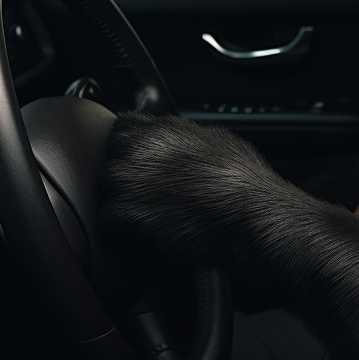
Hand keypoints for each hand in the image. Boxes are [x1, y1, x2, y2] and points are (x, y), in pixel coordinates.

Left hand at [100, 113, 270, 259]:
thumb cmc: (242, 180)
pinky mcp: (126, 215)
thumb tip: (178, 138)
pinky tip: (151, 230)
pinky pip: (111, 221)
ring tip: (155, 213)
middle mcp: (137, 150)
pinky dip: (126, 228)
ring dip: (126, 202)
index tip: (140, 159)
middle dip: (128, 176)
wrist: (249, 216)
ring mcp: (128, 183)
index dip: (131, 146)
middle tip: (153, 192)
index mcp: (159, 129)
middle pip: (111, 161)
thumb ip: (185, 135)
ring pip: (109, 191)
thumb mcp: (218, 139)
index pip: (121, 129)